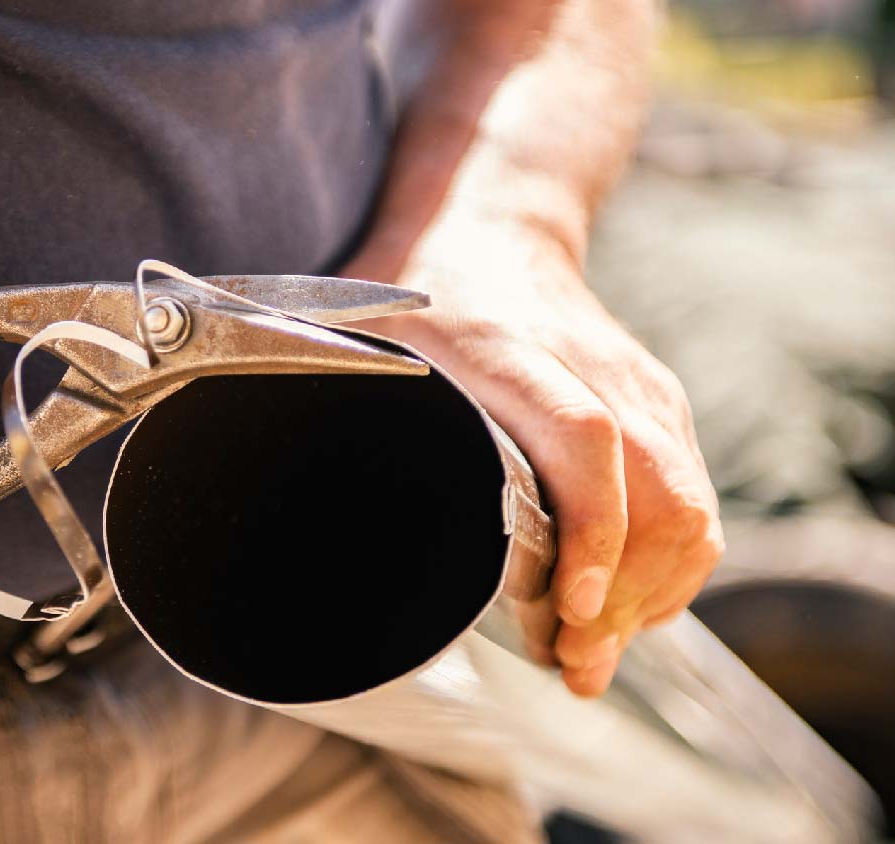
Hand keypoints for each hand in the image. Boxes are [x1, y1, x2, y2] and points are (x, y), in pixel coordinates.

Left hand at [344, 217, 722, 696]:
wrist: (495, 222)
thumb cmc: (414, 292)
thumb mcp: (360, 335)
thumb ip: (342, 406)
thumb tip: (300, 506)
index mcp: (508, 347)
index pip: (584, 438)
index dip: (590, 529)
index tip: (568, 606)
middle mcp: (592, 366)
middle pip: (657, 495)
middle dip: (622, 598)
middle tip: (570, 665)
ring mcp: (639, 388)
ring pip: (688, 511)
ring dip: (648, 597)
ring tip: (589, 654)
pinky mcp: (661, 406)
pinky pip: (694, 503)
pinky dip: (669, 571)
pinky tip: (621, 609)